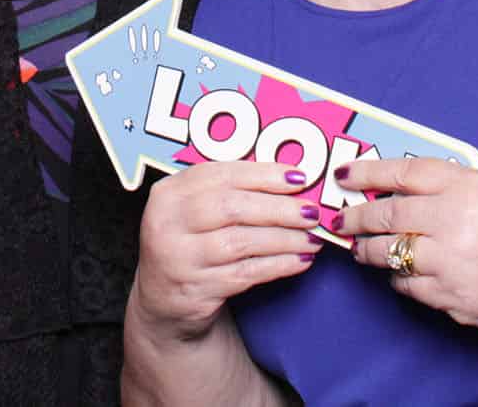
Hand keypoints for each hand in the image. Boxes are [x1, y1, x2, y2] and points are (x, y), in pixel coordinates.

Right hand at [130, 161, 323, 341]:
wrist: (165, 302)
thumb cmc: (190, 245)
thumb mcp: (193, 212)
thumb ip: (229, 192)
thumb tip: (289, 180)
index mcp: (169, 193)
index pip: (221, 175)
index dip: (263, 175)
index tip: (299, 178)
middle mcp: (167, 223)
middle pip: (231, 207)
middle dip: (279, 208)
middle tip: (311, 212)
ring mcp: (179, 258)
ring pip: (242, 242)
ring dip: (284, 239)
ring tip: (312, 238)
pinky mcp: (196, 289)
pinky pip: (246, 273)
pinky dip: (278, 265)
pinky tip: (299, 260)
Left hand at [334, 157, 477, 339]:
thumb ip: (450, 183)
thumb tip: (397, 187)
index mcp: (467, 187)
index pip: (401, 173)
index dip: (366, 173)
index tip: (343, 177)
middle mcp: (455, 223)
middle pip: (385, 216)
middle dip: (356, 218)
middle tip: (342, 219)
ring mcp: (452, 265)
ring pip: (389, 255)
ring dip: (368, 251)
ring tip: (362, 248)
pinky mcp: (453, 300)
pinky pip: (408, 287)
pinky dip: (399, 279)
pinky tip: (403, 272)